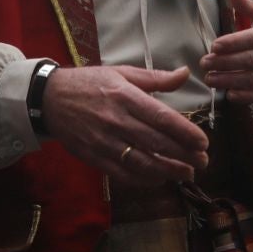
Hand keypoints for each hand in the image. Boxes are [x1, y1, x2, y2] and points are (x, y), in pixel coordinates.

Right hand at [41, 64, 209, 187]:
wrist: (48, 98)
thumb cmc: (89, 82)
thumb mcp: (121, 72)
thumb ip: (155, 78)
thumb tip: (185, 74)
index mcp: (125, 96)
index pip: (162, 118)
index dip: (186, 133)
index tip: (204, 143)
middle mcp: (116, 120)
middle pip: (156, 143)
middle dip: (184, 156)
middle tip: (203, 162)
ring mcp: (103, 141)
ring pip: (142, 162)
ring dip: (168, 171)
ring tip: (187, 174)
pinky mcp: (93, 157)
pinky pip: (122, 173)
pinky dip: (143, 179)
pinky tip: (159, 178)